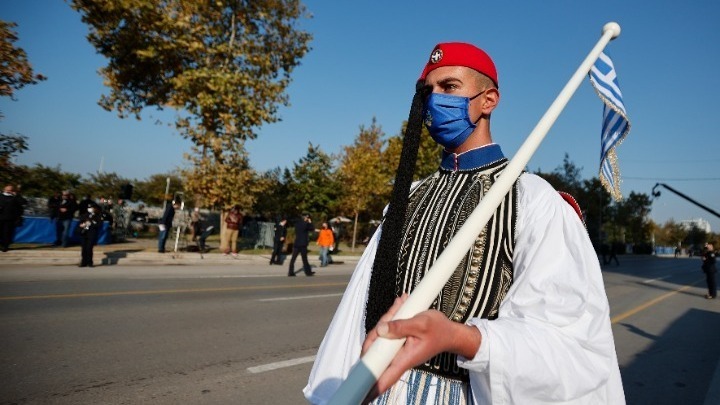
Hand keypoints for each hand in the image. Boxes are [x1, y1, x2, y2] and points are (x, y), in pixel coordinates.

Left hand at [361, 294, 481, 401]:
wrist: (450, 332)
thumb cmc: (438, 330)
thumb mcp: (420, 324)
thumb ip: (400, 326)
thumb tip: (380, 330)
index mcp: (404, 359)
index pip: (384, 378)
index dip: (370, 387)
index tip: (359, 398)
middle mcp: (398, 359)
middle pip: (375, 352)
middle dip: (376, 334)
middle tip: (390, 315)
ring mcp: (397, 352)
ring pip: (380, 340)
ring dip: (385, 321)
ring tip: (400, 306)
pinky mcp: (397, 344)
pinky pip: (387, 333)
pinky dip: (390, 320)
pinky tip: (399, 306)